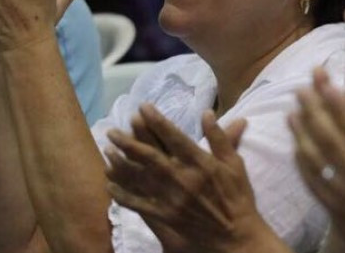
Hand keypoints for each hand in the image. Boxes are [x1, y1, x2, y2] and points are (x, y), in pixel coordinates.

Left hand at [104, 106, 277, 252]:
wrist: (237, 237)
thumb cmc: (238, 198)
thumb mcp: (234, 164)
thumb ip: (219, 137)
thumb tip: (206, 112)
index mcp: (199, 162)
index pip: (173, 136)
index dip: (156, 120)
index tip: (142, 107)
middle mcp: (181, 178)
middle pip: (148, 155)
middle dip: (127, 141)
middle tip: (112, 131)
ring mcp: (171, 198)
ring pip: (139, 177)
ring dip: (120, 163)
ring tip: (107, 151)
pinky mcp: (165, 217)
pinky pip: (138, 204)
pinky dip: (122, 194)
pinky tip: (110, 185)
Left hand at [290, 76, 344, 252]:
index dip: (337, 103)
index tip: (323, 83)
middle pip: (330, 139)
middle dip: (312, 111)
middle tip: (300, 89)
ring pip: (318, 161)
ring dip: (301, 135)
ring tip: (291, 115)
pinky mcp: (344, 215)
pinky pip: (316, 186)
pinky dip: (303, 165)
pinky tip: (296, 151)